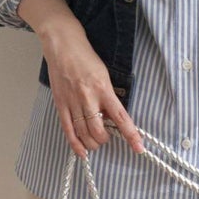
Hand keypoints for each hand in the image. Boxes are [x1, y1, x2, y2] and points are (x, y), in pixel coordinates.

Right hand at [42, 24, 144, 159]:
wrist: (62, 46)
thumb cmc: (86, 58)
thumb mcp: (104, 75)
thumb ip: (109, 96)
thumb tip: (112, 117)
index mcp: (103, 89)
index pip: (120, 117)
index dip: (130, 135)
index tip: (139, 148)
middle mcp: (88, 98)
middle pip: (98, 131)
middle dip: (105, 139)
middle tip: (107, 137)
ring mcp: (72, 102)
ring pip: (84, 133)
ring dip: (92, 143)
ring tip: (96, 142)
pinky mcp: (60, 104)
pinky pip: (68, 129)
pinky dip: (75, 144)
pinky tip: (82, 152)